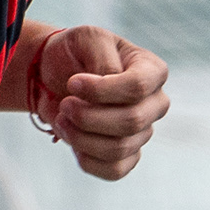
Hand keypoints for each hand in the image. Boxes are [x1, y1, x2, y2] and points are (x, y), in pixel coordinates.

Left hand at [26, 25, 170, 181]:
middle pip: (131, 121)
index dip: (101, 90)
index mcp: (152, 71)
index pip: (138, 86)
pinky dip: (87, 159)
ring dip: (81, 137)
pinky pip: (114, 170)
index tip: (73, 83)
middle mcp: (154, 103)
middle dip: (88, 116)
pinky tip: (71, 140)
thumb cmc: (75, 54)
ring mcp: (143, 132)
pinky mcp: (127, 156)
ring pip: (119, 148)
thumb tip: (112, 83)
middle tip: (65, 104)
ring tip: (62, 119)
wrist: (55, 78)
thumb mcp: (87, 39)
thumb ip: (103, 58)